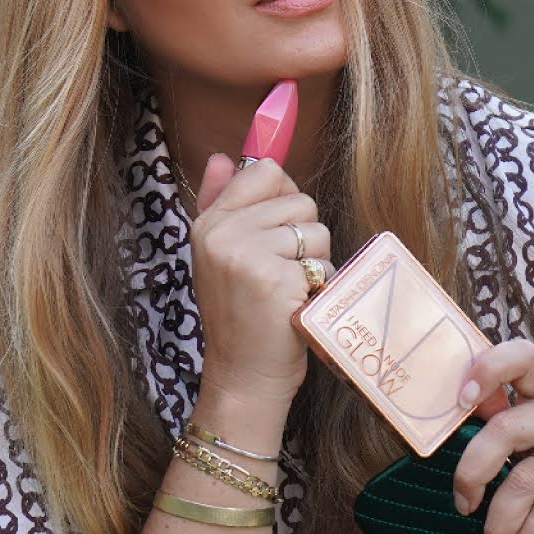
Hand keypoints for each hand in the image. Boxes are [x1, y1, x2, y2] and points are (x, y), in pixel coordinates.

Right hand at [188, 155, 332, 409]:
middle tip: (279, 276)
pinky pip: (324, 263)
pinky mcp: (278, 280)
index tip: (280, 231)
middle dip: (303, 238)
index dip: (285, 198)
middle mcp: (225, 234)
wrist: (242, 377)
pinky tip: (298, 308)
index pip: (265, 172)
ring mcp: (250, 256)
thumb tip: (224, 156)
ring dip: (314, 264)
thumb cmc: (240, 317)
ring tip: (289, 292)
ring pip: (317, 232)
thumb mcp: (218, 257)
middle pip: (301, 201)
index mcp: (210, 224)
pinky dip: (321, 288)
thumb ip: (222, 202)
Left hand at [449, 339, 533, 533]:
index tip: (460, 400)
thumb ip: (499, 440)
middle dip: (473, 473)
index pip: (521, 357)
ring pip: (524, 478)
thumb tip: (448, 429)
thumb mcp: (529, 459)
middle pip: (505, 428)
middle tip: (462, 506)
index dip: (487, 370)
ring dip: (498, 524)